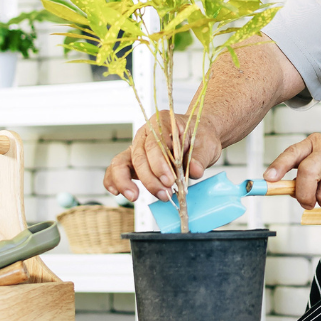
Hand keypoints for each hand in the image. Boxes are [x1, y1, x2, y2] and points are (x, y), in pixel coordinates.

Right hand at [104, 111, 222, 202]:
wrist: (198, 137)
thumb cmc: (200, 137)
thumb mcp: (207, 143)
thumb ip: (200, 156)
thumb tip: (195, 170)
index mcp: (162, 122)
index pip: (155, 143)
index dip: (159, 163)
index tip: (169, 180)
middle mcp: (145, 134)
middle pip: (138, 156)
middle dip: (149, 178)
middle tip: (165, 194)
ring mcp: (137, 148)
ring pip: (121, 163)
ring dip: (126, 182)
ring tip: (135, 197)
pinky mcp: (133, 162)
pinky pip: (116, 170)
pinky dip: (113, 181)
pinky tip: (118, 193)